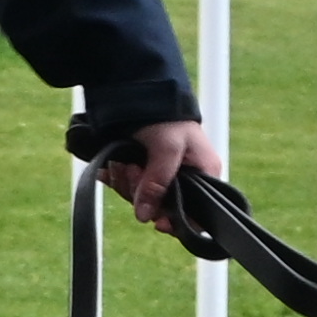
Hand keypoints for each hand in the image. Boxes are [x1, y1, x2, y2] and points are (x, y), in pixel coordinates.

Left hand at [92, 118, 218, 224]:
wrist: (141, 93)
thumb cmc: (166, 117)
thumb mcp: (166, 148)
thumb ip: (158, 182)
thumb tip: (145, 216)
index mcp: (204, 175)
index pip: (197, 215)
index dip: (177, 222)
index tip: (158, 222)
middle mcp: (186, 180)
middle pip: (162, 208)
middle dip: (141, 192)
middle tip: (132, 170)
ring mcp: (162, 178)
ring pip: (141, 199)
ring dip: (126, 183)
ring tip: (123, 163)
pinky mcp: (143, 173)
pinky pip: (128, 188)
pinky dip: (117, 178)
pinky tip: (111, 168)